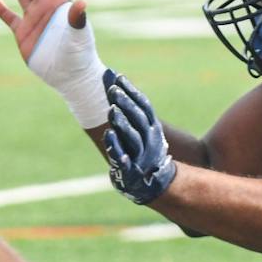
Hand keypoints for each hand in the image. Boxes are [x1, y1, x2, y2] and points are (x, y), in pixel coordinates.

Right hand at [0, 0, 108, 127]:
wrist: (68, 75)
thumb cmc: (78, 53)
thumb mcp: (78, 34)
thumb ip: (76, 18)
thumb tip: (81, 3)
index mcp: (59, 1)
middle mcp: (45, 5)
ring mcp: (34, 17)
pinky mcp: (23, 32)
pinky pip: (9, 17)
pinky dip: (0, 9)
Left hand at [103, 70, 176, 204]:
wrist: (153, 184)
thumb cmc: (141, 150)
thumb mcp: (138, 129)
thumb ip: (125, 107)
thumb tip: (111, 80)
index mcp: (152, 127)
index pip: (143, 105)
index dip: (131, 91)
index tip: (118, 77)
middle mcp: (150, 139)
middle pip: (138, 118)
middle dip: (126, 102)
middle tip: (113, 89)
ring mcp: (142, 154)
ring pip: (133, 136)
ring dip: (122, 122)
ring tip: (112, 109)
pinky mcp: (132, 169)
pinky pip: (124, 157)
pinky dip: (116, 146)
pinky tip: (108, 135)